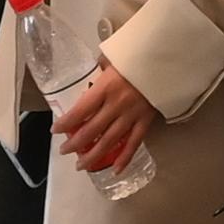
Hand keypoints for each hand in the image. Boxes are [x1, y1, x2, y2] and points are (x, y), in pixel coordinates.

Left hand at [52, 55, 155, 172]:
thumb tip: (93, 69)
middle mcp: (116, 105)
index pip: (80, 110)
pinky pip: (133, 143)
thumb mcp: (115, 55)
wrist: (167, 59)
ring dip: (94, 155)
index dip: (65, 123)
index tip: (55, 130)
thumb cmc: (139, 54)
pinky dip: (124, 158)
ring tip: (81, 166)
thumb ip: (102, 66)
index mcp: (105, 87)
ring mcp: (132, 115)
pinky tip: (114, 169)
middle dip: (75, 143)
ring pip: (109, 141)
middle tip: (64, 151)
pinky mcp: (146, 121)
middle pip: (91, 130)